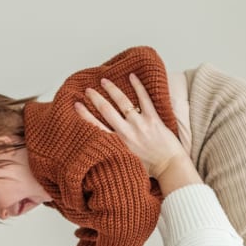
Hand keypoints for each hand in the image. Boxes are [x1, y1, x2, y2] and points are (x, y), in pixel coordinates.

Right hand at [75, 74, 190, 179]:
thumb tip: (101, 148)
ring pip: (123, 102)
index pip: (96, 126)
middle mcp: (126, 132)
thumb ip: (114, 152)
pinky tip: (132, 76)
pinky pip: (144, 99)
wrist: (169, 167)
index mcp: (117, 144)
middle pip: (106, 110)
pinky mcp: (153, 119)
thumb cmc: (149, 168)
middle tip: (88, 90)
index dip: (85, 114)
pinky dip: (138, 86)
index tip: (76, 105)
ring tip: (104, 81)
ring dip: (112, 89)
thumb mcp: (125, 163)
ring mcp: (140, 124)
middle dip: (95, 98)